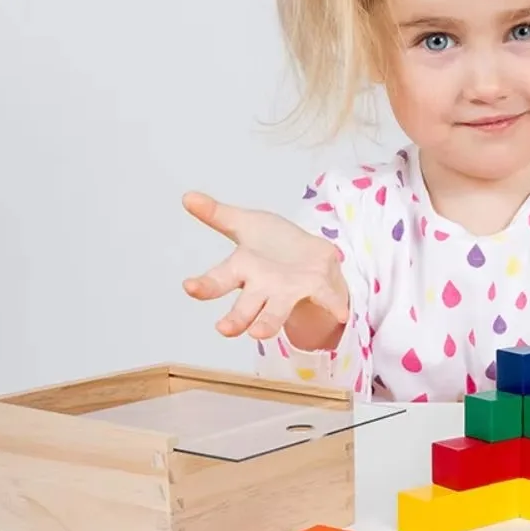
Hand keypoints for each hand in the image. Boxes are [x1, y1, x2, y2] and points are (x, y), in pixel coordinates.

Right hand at [181, 191, 347, 341]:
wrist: (309, 254)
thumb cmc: (272, 244)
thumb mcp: (246, 223)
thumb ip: (218, 214)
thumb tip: (187, 196)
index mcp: (243, 269)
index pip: (218, 280)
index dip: (204, 286)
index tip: (189, 287)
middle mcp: (263, 288)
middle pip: (246, 306)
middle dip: (236, 318)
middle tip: (224, 329)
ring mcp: (289, 292)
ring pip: (277, 311)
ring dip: (268, 322)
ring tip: (258, 334)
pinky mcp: (316, 288)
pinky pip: (325, 298)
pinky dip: (333, 305)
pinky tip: (341, 313)